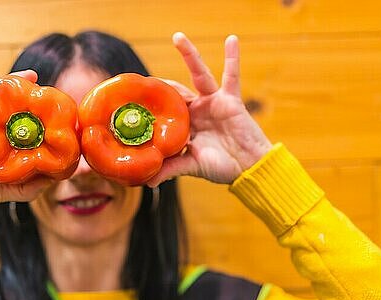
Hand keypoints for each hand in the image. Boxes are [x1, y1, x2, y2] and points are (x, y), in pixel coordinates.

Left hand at [147, 33, 272, 186]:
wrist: (249, 168)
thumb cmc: (221, 168)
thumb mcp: (191, 167)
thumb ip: (170, 170)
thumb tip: (145, 181)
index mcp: (184, 126)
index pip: (163, 111)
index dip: (150, 105)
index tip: (132, 100)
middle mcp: (196, 111)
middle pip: (176, 90)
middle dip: (162, 84)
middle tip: (144, 77)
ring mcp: (213, 102)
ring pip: (199, 74)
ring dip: (190, 54)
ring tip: (178, 37)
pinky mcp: (231, 100)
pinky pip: (232, 76)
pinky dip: (232, 58)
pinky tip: (231, 40)